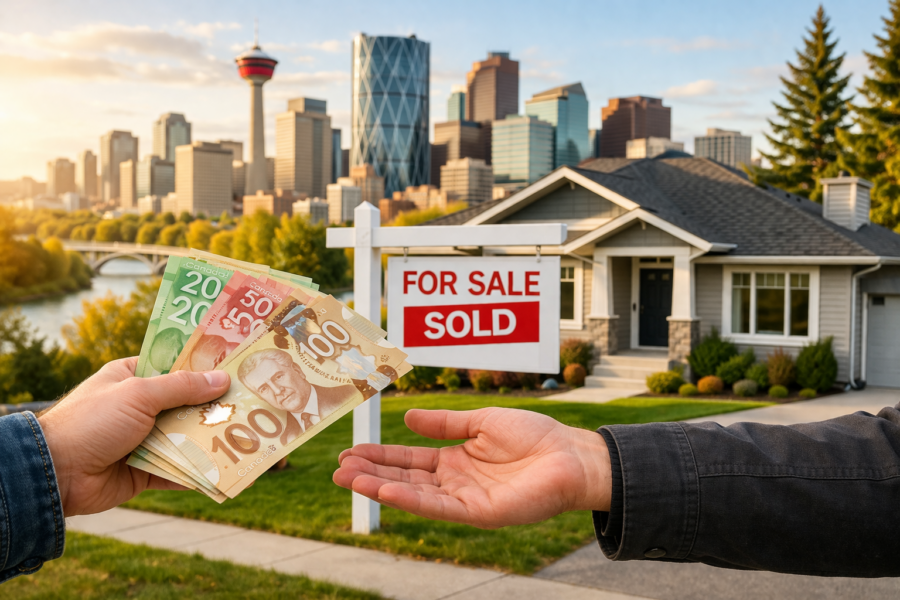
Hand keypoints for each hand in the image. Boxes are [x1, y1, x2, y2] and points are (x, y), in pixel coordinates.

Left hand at [38, 357, 229, 516]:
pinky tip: (226, 469)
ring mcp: (142, 440)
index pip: (174, 367)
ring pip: (186, 437)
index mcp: (132, 377)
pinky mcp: (145, 471)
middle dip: (215, 407)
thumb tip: (222, 379)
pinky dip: (199, 471)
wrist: (55, 473)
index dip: (204, 368)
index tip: (237, 367)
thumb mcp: (139, 393)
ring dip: (212, 439)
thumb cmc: (92, 421)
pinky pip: (179, 470)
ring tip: (247, 436)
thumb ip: (182, 387)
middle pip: (186, 404)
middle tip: (251, 404)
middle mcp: (138, 407)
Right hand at [333, 407, 611, 528]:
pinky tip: (384, 490)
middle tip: (336, 467)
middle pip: (405, 478)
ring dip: (380, 487)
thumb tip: (409, 418)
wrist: (572, 454)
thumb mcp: (481, 421)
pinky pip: (438, 507)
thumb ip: (445, 423)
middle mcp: (456, 481)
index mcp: (456, 459)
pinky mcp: (478, 514)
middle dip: (371, 473)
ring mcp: (466, 499)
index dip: (381, 456)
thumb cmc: (535, 435)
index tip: (351, 450)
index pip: (409, 459)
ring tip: (348, 478)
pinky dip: (408, 500)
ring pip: (414, 495)